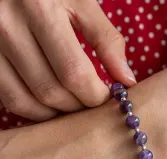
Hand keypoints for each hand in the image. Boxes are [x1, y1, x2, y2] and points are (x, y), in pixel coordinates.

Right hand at [0, 0, 135, 120]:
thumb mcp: (81, 4)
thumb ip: (107, 40)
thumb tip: (127, 80)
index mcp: (40, 10)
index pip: (74, 73)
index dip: (95, 95)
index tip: (107, 96)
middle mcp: (8, 28)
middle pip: (51, 91)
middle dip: (78, 106)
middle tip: (91, 101)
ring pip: (27, 101)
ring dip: (56, 113)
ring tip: (73, 104)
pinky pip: (9, 99)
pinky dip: (34, 109)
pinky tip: (50, 103)